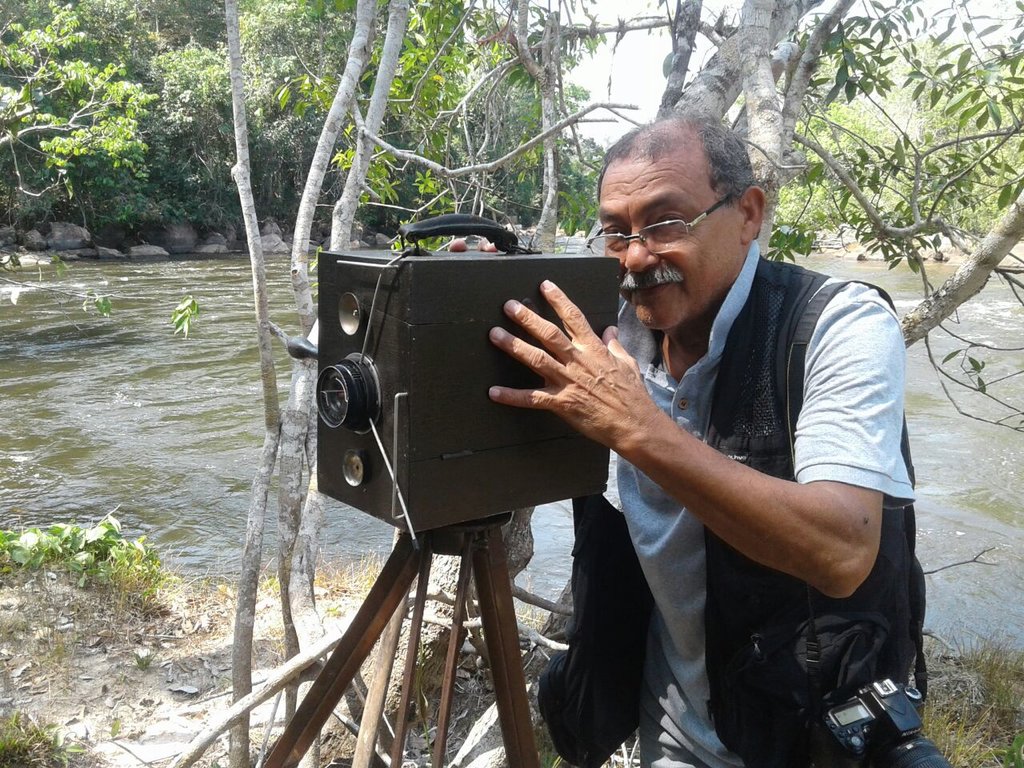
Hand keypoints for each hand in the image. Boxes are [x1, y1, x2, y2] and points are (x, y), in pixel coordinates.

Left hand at [487, 280, 658, 448]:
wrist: (634, 424)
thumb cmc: (633, 395)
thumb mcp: (628, 364)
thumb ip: (615, 345)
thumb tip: (610, 331)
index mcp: (594, 349)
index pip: (575, 318)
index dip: (559, 300)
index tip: (545, 286)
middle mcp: (578, 361)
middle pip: (549, 335)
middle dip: (528, 319)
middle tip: (509, 306)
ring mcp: (569, 382)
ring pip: (537, 360)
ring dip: (515, 346)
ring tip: (495, 334)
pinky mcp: (562, 404)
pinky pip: (533, 399)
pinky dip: (512, 396)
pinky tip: (493, 392)